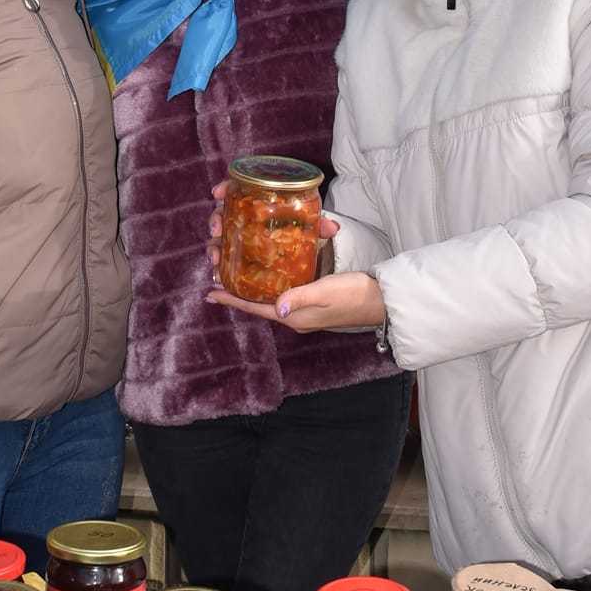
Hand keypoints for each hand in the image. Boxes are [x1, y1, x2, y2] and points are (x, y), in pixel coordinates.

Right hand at [207, 179, 337, 279]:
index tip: (217, 193)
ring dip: (214, 248)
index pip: (236, 190)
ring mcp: (238, 240)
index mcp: (257, 204)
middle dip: (215, 221)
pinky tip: (217, 277)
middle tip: (217, 230)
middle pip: (222, 214)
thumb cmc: (301, 233)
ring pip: (219, 240)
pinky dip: (219, 269)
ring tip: (216, 259)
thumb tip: (333, 228)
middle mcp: (243, 220)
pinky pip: (224, 262)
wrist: (302, 253)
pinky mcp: (239, 259)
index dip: (225, 188)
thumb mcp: (309, 228)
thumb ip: (318, 226)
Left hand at [207, 269, 385, 333]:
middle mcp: (294, 316)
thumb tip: (275, 307)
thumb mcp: (325, 293)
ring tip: (233, 274)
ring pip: (268, 298)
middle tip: (219, 275)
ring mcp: (303, 311)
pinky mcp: (312, 302)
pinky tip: (265, 274)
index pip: (255, 308)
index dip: (232, 300)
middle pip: (257, 304)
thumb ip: (299, 297)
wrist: (380, 302)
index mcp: (293, 317)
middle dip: (237, 292)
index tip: (210, 293)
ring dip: (251, 288)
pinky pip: (283, 293)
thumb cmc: (354, 295)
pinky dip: (269, 284)